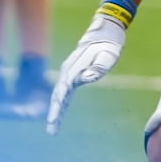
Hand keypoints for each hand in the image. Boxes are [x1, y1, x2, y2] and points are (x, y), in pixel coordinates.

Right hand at [45, 12, 126, 135]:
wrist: (106, 30)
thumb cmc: (109, 44)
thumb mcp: (109, 55)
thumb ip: (99, 67)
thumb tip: (87, 78)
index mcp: (74, 68)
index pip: (62, 92)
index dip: (57, 107)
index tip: (53, 121)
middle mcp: (68, 70)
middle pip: (57, 95)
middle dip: (54, 113)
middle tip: (51, 131)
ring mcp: (69, 70)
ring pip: (59, 93)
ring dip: (56, 109)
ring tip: (53, 126)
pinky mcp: (73, 71)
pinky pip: (64, 89)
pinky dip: (61, 101)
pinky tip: (60, 110)